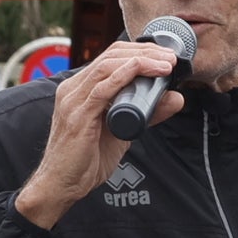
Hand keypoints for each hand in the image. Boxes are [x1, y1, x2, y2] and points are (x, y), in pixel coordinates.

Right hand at [18, 37, 186, 228]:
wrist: (62, 185)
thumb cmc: (86, 160)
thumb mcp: (123, 131)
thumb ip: (146, 113)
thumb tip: (175, 98)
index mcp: (80, 89)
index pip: (111, 57)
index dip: (140, 52)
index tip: (165, 57)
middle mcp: (73, 89)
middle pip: (111, 56)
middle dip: (144, 53)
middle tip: (170, 59)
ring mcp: (73, 100)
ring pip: (107, 67)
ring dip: (140, 62)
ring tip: (164, 66)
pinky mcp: (77, 116)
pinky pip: (101, 89)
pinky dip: (122, 76)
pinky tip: (139, 70)